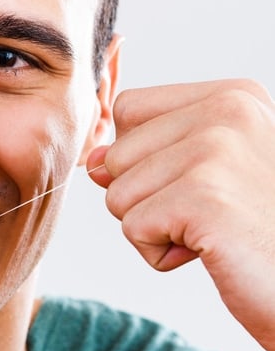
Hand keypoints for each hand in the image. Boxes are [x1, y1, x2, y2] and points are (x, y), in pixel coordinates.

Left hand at [88, 79, 274, 350]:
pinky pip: (132, 227)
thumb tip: (93, 162)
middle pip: (116, 155)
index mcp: (232, 96)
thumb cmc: (259, 232)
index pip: (129, 109)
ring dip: (155, 228)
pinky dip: (160, 253)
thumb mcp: (210, 175)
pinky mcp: (203, 198)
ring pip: (117, 195)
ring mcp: (216, 152)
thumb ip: (150, 154)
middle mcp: (227, 112)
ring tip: (213, 232)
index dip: (140, 156)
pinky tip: (212, 253)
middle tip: (210, 214)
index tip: (193, 182)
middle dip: (146, 199)